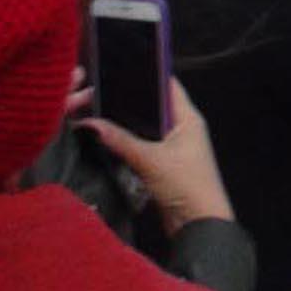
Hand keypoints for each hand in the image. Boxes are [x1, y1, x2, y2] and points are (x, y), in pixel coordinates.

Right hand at [77, 77, 233, 233]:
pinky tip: (104, 139)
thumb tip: (90, 124)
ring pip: (144, 128)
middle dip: (128, 100)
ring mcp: (172, 148)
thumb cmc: (186, 185)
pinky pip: (142, 147)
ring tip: (94, 111)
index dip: (146, 73)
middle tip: (96, 90)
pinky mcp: (163, 166)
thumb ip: (120, 141)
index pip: (167, 85)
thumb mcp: (151, 161)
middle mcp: (182, 128)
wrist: (200, 225)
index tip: (118, 65)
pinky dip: (126, 144)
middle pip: (152, 106)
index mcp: (188, 118)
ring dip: (125, 125)